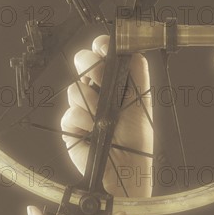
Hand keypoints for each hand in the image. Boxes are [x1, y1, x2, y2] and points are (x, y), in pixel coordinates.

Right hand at [61, 34, 152, 195]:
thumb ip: (138, 74)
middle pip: (83, 62)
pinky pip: (71, 113)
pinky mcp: (70, 125)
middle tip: (101, 79)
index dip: (100, 46)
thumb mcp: (142, 102)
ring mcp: (82, 106)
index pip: (101, 53)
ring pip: (75, 87)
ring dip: (92, 102)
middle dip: (92, 67)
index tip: (102, 47)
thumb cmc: (137, 139)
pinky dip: (84, 123)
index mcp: (114, 82)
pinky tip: (94, 132)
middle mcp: (97, 91)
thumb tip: (132, 49)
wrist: (126, 168)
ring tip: (104, 119)